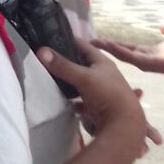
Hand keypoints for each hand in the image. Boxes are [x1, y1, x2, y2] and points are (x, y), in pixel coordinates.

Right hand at [38, 43, 162, 157]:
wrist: (122, 124)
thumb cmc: (107, 94)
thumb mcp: (84, 77)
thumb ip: (63, 66)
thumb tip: (41, 51)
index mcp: (103, 63)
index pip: (84, 46)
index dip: (69, 41)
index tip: (51, 39)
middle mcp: (102, 75)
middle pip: (81, 65)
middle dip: (66, 64)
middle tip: (47, 61)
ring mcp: (100, 92)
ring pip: (80, 84)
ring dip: (68, 83)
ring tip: (50, 80)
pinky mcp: (96, 107)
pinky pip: (80, 101)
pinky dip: (72, 101)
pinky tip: (61, 101)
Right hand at [92, 24, 163, 74]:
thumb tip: (163, 25)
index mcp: (145, 53)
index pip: (125, 48)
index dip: (114, 44)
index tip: (102, 40)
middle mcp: (140, 59)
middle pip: (119, 52)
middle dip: (105, 47)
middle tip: (91, 42)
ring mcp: (141, 62)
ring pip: (120, 54)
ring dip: (108, 48)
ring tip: (95, 42)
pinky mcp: (143, 63)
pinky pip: (128, 56)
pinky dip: (117, 50)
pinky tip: (108, 45)